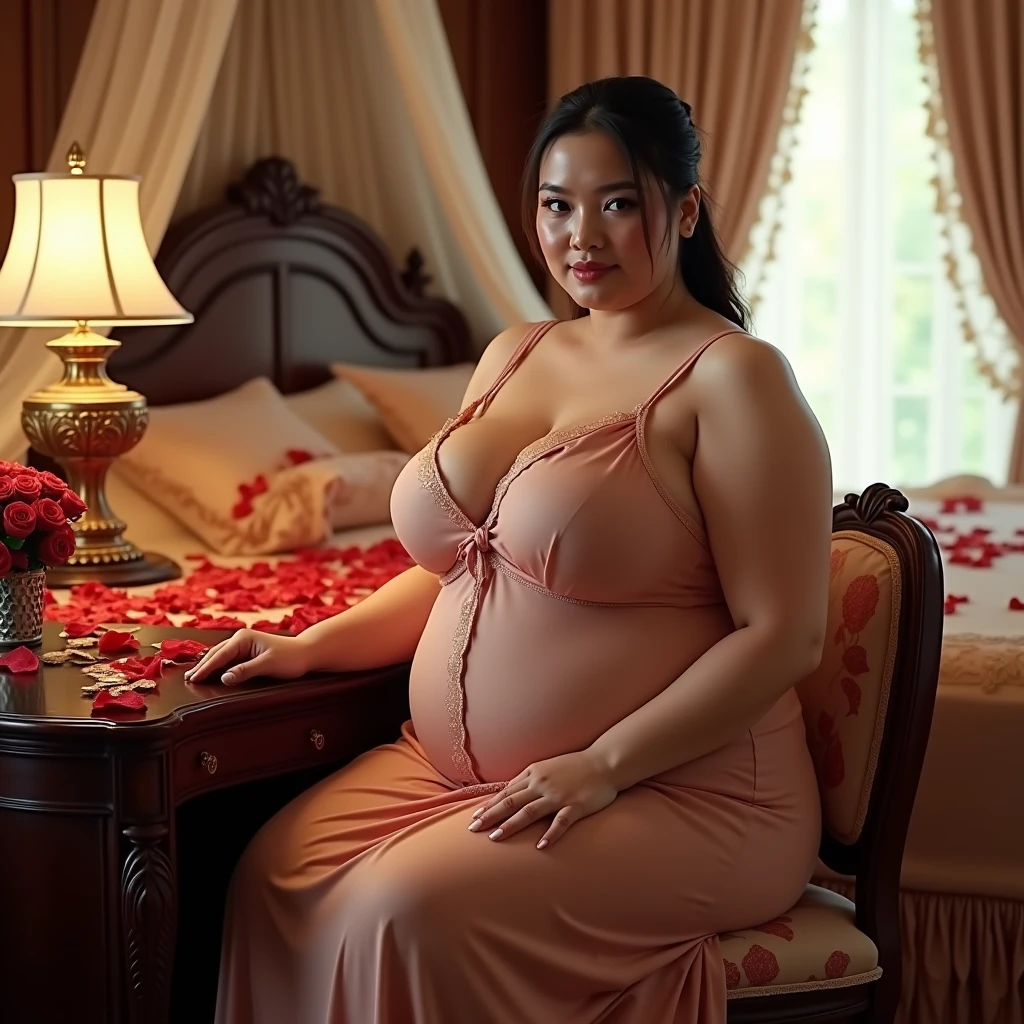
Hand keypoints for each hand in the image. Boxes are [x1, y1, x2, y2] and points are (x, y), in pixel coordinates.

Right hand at [184, 628, 310, 686]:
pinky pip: (228, 659)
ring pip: (220, 656)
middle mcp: (241, 638)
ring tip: (194, 676)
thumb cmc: (290, 658)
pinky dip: (218, 666)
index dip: (205, 668)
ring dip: (208, 665)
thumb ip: (246, 670)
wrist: (306, 653)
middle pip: (216, 653)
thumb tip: (225, 678)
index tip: (193, 678)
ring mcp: (244, 644)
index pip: (220, 655)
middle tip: (188, 679)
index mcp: (244, 638)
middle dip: (202, 666)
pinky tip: (210, 673)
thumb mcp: (268, 665)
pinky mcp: (247, 651)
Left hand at [468, 750, 617, 848]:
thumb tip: (508, 792)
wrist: (604, 762)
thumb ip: (528, 779)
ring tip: (495, 838)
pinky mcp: (576, 806)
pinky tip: (540, 846)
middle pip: (511, 802)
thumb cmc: (575, 765)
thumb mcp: (547, 767)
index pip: (506, 792)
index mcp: (534, 774)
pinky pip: (561, 822)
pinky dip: (550, 834)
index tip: (474, 817)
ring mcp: (559, 796)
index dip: (489, 805)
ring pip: (529, 812)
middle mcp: (542, 784)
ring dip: (511, 825)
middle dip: (491, 816)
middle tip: (474, 829)